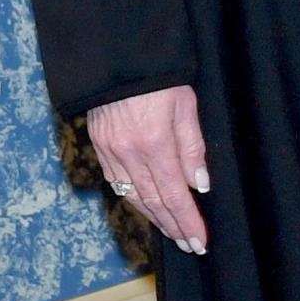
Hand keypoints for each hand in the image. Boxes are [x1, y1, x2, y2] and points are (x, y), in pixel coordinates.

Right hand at [87, 85, 209, 252]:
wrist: (117, 55)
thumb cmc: (159, 76)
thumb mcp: (185, 105)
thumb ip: (192, 146)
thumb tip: (199, 185)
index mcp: (154, 143)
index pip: (174, 194)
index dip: (187, 221)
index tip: (199, 241)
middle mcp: (129, 153)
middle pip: (154, 201)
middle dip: (173, 226)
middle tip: (189, 245)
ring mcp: (111, 151)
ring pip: (133, 196)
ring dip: (154, 218)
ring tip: (172, 233)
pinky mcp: (100, 146)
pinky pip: (117, 183)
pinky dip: (134, 200)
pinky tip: (147, 208)